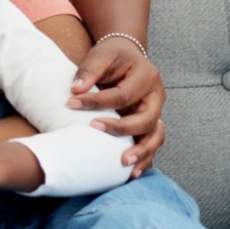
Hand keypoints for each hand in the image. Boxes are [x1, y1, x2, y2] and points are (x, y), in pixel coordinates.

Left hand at [69, 38, 163, 175]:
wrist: (126, 56)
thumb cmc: (113, 56)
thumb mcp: (101, 55)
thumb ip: (89, 71)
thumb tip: (76, 90)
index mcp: (147, 76)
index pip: (122, 95)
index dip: (97, 101)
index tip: (72, 103)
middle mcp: (156, 97)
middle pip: (146, 120)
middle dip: (122, 129)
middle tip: (95, 129)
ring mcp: (156, 113)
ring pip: (156, 136)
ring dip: (142, 152)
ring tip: (124, 164)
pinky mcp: (150, 125)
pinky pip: (151, 144)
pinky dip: (144, 159)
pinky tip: (132, 173)